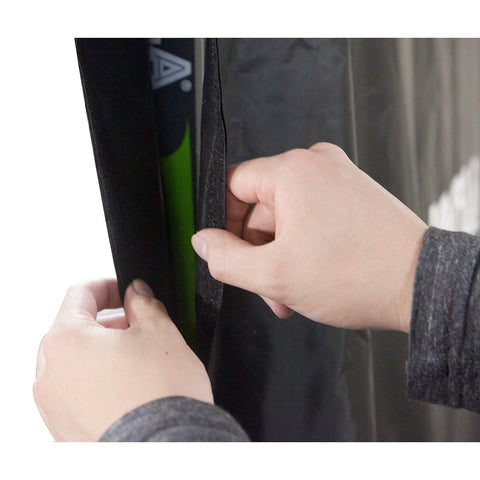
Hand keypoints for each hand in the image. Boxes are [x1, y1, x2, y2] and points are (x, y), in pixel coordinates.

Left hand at [33, 278, 212, 440]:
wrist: (167, 450)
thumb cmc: (160, 395)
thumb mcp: (160, 330)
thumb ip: (143, 302)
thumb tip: (136, 294)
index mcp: (67, 341)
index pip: (79, 294)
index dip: (108, 286)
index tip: (126, 291)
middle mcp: (50, 373)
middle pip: (73, 329)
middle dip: (106, 322)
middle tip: (137, 326)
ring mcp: (55, 406)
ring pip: (74, 362)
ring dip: (101, 353)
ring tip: (136, 361)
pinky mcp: (65, 431)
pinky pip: (76, 393)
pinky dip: (97, 382)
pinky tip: (127, 387)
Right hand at [192, 143, 426, 332]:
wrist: (420, 285)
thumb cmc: (357, 276)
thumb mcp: (274, 275)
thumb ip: (226, 258)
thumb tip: (203, 242)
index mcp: (293, 171)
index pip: (233, 185)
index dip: (223, 223)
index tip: (228, 252)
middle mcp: (317, 164)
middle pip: (260, 208)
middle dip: (259, 253)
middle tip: (268, 289)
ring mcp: (338, 178)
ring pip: (286, 219)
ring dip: (281, 258)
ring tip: (291, 294)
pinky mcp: (351, 194)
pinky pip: (310, 218)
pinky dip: (303, 248)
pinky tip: (308, 278)